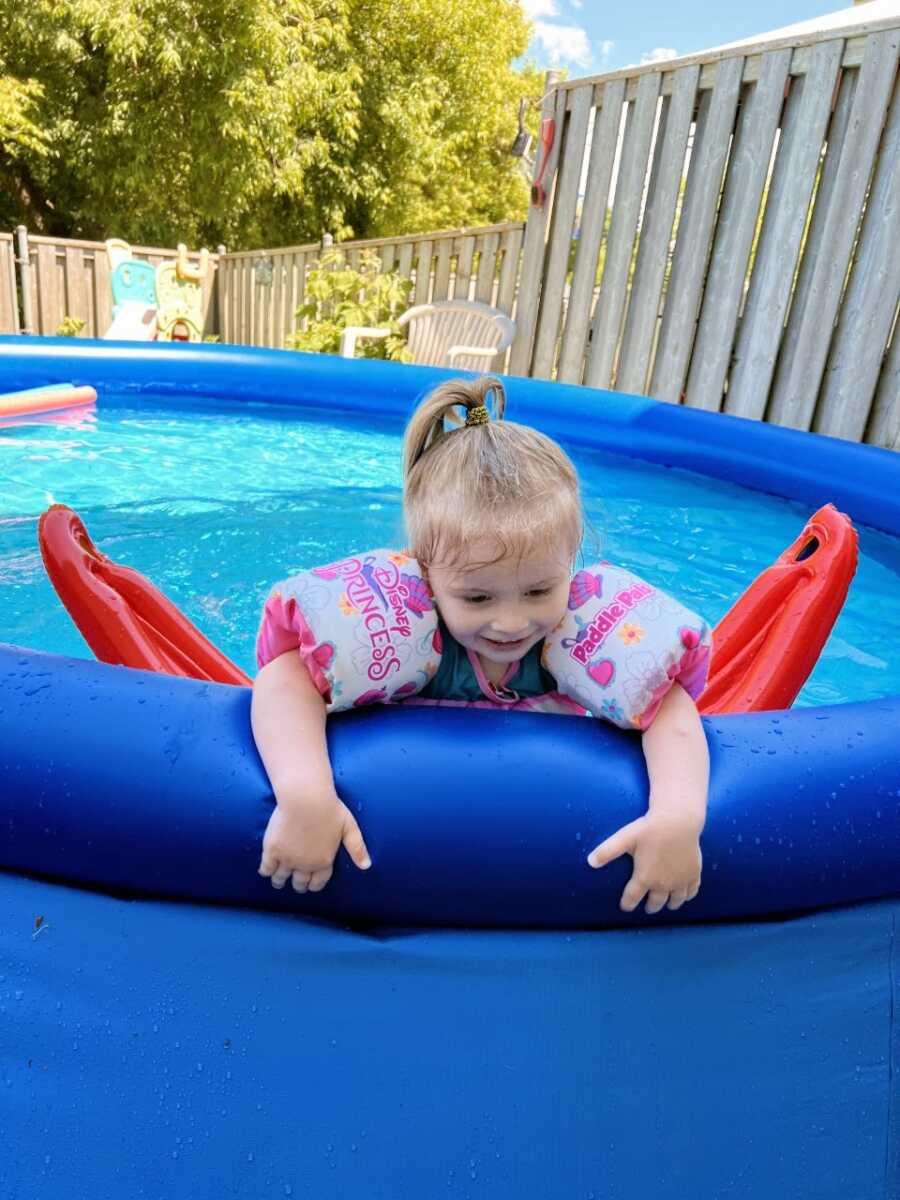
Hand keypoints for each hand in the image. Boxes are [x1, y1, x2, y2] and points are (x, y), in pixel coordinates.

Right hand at [259, 790, 370, 892]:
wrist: (305, 798)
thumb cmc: (329, 808)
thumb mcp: (349, 827)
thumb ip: (357, 848)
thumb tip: (367, 866)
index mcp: (324, 860)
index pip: (318, 882)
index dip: (313, 884)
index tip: (309, 885)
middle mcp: (305, 864)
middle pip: (299, 883)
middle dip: (298, 885)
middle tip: (295, 884)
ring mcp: (287, 859)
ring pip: (281, 878)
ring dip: (279, 881)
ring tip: (277, 881)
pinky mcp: (272, 850)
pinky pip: (266, 868)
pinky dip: (266, 871)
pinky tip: (266, 871)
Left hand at [587, 812, 701, 913]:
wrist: (678, 821)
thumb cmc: (649, 828)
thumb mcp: (624, 838)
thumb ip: (606, 851)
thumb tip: (589, 862)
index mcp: (645, 878)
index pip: (633, 898)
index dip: (627, 904)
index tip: (625, 907)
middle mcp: (663, 883)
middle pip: (655, 903)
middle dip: (650, 907)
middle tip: (647, 907)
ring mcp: (680, 880)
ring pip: (676, 900)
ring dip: (670, 904)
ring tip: (666, 904)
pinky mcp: (694, 873)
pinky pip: (691, 891)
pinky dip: (687, 895)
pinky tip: (684, 894)